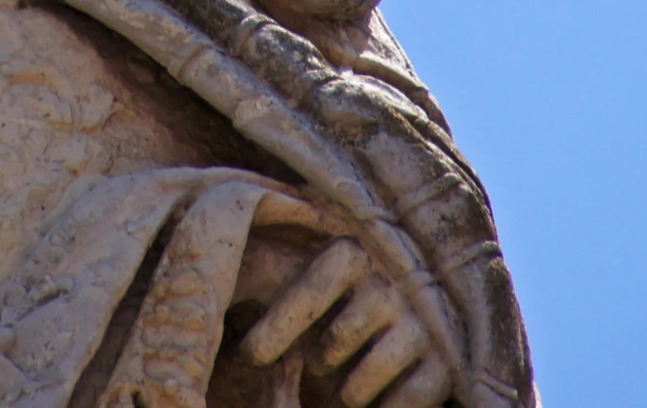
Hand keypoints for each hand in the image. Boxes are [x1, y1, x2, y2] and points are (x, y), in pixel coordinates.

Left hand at [233, 197, 450, 407]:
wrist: (401, 323)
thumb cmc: (321, 302)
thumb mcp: (286, 275)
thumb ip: (255, 270)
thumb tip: (201, 268)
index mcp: (351, 253)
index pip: (325, 272)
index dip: (286, 316)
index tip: (250, 356)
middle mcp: (391, 284)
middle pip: (345, 328)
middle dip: (321, 354)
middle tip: (311, 366)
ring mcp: (422, 324)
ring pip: (372, 367)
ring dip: (350, 386)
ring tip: (341, 389)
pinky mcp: (445, 365)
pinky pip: (413, 396)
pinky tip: (374, 406)